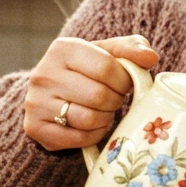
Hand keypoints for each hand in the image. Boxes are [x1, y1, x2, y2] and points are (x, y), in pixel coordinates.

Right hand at [23, 34, 157, 150]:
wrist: (51, 94)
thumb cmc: (86, 70)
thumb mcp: (106, 52)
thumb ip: (131, 48)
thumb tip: (150, 57)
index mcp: (63, 48)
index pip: (106, 67)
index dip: (124, 80)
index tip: (124, 84)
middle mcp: (44, 73)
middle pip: (99, 95)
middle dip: (116, 100)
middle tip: (115, 99)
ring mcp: (36, 102)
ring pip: (89, 118)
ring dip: (105, 118)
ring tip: (103, 111)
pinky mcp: (35, 127)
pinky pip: (78, 138)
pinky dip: (93, 135)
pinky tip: (92, 126)